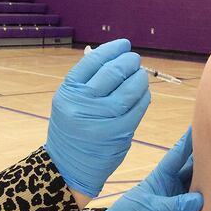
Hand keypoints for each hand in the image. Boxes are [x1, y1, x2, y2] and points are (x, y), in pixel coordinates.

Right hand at [45, 39, 150, 197]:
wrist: (67, 166)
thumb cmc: (71, 127)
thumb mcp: (68, 101)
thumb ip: (87, 80)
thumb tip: (114, 55)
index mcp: (68, 92)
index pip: (93, 61)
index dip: (112, 49)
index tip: (124, 45)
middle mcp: (83, 104)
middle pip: (113, 72)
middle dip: (128, 61)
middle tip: (134, 59)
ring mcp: (102, 120)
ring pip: (129, 89)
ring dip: (139, 77)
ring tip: (140, 75)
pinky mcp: (119, 133)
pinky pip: (138, 107)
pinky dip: (143, 96)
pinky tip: (143, 93)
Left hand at [100, 128, 202, 210]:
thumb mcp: (150, 210)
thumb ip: (174, 205)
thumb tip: (199, 200)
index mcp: (162, 176)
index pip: (179, 153)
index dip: (190, 138)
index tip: (202, 123)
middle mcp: (173, 184)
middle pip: (194, 166)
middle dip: (208, 154)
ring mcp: (179, 198)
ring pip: (200, 184)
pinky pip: (200, 204)